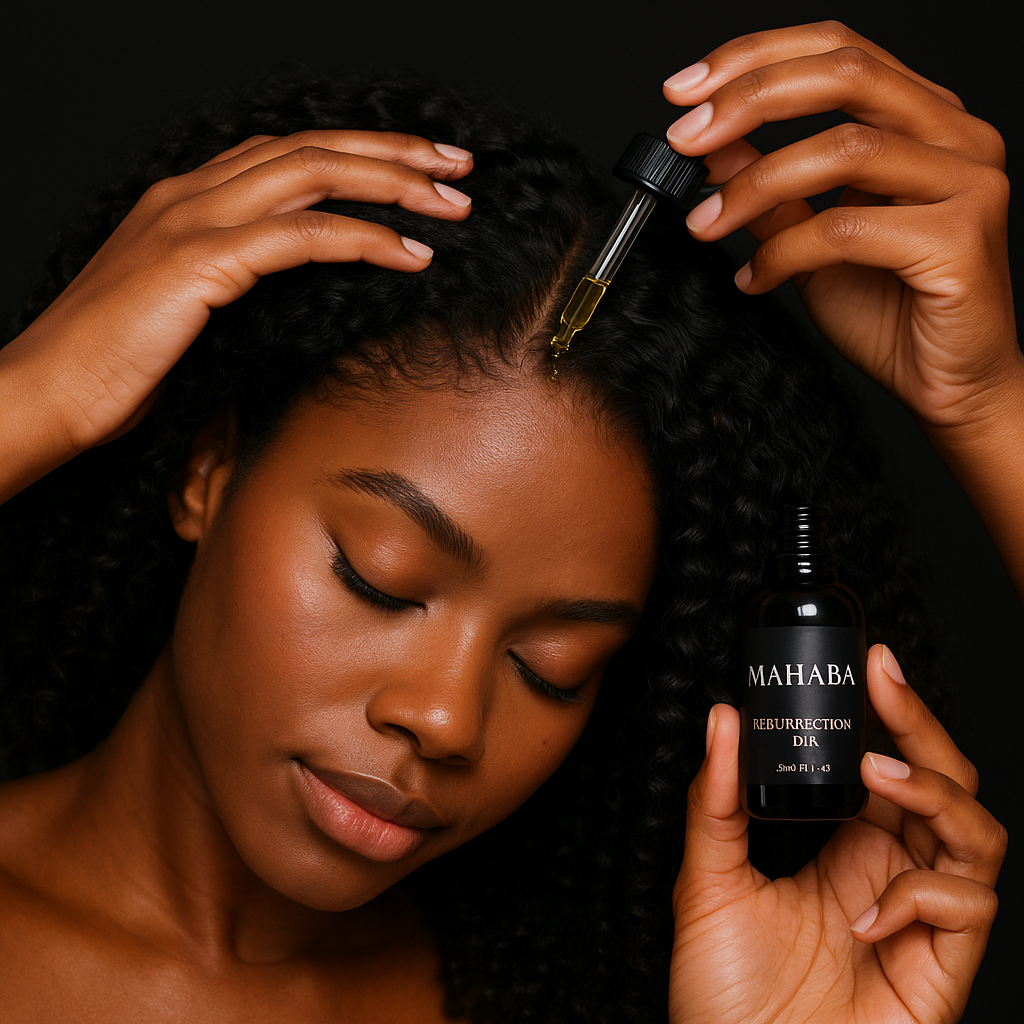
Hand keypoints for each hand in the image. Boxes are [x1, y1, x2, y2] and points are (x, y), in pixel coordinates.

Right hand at [1, 130, 472, 457]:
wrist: (47, 395)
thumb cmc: (115, 368)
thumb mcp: (188, 315)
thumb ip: (238, 287)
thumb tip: (301, 297)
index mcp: (188, 202)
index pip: (289, 156)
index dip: (358, 154)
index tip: (420, 168)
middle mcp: (191, 195)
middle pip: (312, 149)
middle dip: (393, 152)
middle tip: (458, 163)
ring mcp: (192, 222)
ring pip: (313, 175)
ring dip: (392, 184)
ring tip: (452, 201)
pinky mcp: (198, 263)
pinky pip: (300, 236)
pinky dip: (363, 239)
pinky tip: (411, 253)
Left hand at [663, 21, 1020, 431]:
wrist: (948, 384)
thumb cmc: (893, 312)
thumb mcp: (813, 238)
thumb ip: (773, 189)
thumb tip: (714, 146)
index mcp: (924, 119)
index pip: (839, 50)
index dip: (756, 57)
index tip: (684, 89)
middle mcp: (956, 135)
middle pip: (847, 73)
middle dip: (750, 96)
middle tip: (685, 137)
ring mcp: (967, 182)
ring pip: (844, 149)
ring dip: (755, 185)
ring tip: (705, 222)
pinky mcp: (958, 238)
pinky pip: (847, 228)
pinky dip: (785, 252)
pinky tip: (754, 279)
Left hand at [669, 645, 1004, 1023]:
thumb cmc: (724, 995)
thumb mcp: (706, 881)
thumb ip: (715, 801)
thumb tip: (721, 720)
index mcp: (846, 850)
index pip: (889, 769)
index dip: (892, 718)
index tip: (869, 666)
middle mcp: (890, 876)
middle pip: (943, 786)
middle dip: (922, 728)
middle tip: (885, 681)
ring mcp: (919, 922)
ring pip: (977, 834)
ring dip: (934, 793)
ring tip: (878, 775)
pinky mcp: (941, 972)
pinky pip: (967, 909)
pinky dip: (921, 896)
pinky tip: (865, 915)